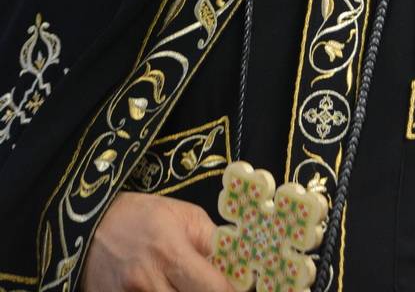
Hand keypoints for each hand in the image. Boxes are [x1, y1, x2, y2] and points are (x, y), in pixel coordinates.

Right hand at [81, 191, 233, 291]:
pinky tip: (168, 290)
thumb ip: (212, 242)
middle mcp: (148, 282)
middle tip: (207, 286)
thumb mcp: (184, 215)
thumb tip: (237, 268)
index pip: (214, 289)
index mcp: (170, 252)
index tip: (238, 289)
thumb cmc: (141, 216)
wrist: (90, 226)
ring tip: (184, 285)